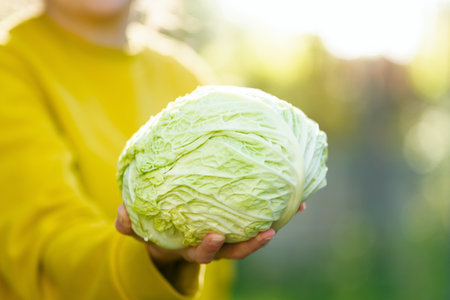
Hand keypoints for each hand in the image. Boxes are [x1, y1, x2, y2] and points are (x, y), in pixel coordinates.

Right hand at [115, 202, 306, 265]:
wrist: (173, 233)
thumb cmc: (157, 228)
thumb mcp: (140, 227)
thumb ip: (128, 223)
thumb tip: (119, 214)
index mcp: (192, 247)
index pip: (203, 253)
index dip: (209, 247)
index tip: (214, 236)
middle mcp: (214, 244)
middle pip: (236, 250)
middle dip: (252, 245)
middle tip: (268, 232)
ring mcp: (228, 234)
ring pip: (253, 234)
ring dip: (273, 223)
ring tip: (295, 208)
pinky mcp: (239, 222)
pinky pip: (258, 216)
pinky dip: (276, 207)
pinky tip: (293, 192)